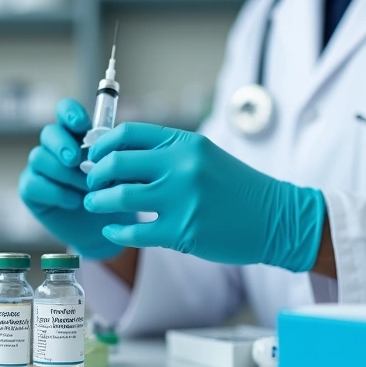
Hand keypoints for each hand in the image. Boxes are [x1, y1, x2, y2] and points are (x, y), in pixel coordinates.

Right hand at [18, 99, 134, 259]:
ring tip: (86, 189)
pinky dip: (55, 192)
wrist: (103, 230)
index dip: (69, 113)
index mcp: (77, 136)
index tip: (81, 124)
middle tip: (75, 159)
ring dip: (64, 173)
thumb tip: (107, 152)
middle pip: (49, 133)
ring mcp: (41, 168)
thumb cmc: (112, 196)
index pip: (65, 112)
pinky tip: (74, 201)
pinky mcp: (31, 189)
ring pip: (40, 158)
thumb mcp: (118, 174)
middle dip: (61, 144)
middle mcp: (55, 148)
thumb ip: (110, 159)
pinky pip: (33, 183)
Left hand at [83, 123, 325, 271]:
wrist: (276, 218)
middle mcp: (182, 167)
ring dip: (98, 201)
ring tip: (94, 205)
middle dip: (94, 174)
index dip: (101, 146)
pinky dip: (117, 230)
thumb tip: (119, 157)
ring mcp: (182, 200)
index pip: (127, 134)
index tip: (93, 157)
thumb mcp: (205, 157)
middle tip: (90, 183)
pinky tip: (113, 230)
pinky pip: (136, 231)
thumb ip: (167, 154)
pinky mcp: (184, 232)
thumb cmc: (238, 189)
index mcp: (185, 144)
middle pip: (116, 163)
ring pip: (120, 196)